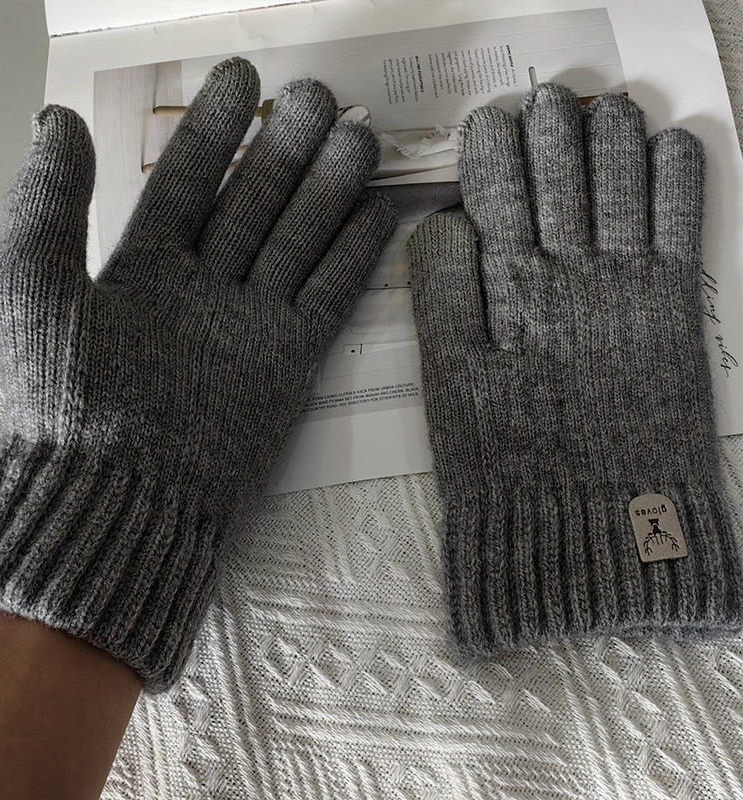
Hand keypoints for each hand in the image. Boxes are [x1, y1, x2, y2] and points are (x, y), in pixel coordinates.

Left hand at [0, 57, 396, 689]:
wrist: (122, 497)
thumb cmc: (69, 402)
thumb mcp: (39, 290)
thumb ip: (51, 203)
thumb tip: (57, 119)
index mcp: (144, 268)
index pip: (187, 181)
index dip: (213, 128)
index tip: (240, 77)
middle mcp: (204, 288)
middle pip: (254, 204)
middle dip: (287, 149)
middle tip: (320, 97)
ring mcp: (251, 322)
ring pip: (298, 241)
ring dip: (330, 190)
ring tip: (360, 138)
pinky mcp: (290, 360)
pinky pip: (331, 296)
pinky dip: (356, 256)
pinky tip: (379, 211)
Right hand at [408, 84, 741, 655]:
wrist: (593, 525)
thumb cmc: (510, 464)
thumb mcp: (453, 389)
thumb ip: (443, 300)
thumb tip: (443, 224)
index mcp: (509, 290)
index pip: (496, 195)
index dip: (491, 153)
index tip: (488, 124)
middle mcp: (569, 273)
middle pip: (559, 178)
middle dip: (551, 132)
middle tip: (548, 101)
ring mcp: (627, 284)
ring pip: (620, 183)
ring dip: (613, 137)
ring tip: (606, 106)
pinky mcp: (673, 305)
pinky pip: (680, 222)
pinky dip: (678, 176)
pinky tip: (673, 144)